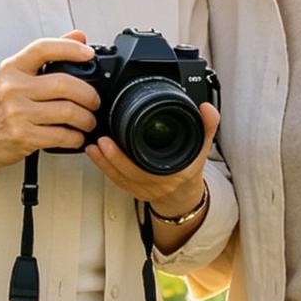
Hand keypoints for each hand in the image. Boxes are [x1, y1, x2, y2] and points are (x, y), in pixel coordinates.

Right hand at [0, 29, 101, 170]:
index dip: (70, 48)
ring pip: (68, 112)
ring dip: (86, 119)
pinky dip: (76, 138)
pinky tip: (76, 136)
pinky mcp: (23, 136)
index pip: (43, 48)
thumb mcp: (17, 75)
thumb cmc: (0, 106)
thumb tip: (79, 36)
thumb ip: (48, 55)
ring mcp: (17, 113)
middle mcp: (13, 88)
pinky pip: (62, 136)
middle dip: (89, 95)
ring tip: (87, 121)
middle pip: (64, 84)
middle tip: (94, 101)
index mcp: (12, 68)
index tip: (88, 53)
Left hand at [85, 101, 220, 215]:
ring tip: (93, 147)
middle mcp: (157, 184)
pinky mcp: (132, 189)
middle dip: (114, 158)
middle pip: (131, 174)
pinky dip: (104, 168)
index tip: (117, 139)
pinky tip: (95, 154)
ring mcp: (143, 189)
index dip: (130, 158)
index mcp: (174, 173)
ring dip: (104, 163)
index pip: (151, 168)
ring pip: (120, 178)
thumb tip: (207, 107)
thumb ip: (207, 126)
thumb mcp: (202, 146)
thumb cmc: (190, 168)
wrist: (183, 193)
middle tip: (101, 141)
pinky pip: (116, 180)